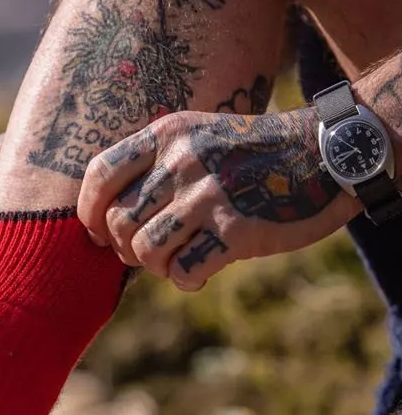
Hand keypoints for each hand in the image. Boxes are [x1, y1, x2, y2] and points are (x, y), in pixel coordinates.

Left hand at [77, 108, 349, 291]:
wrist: (325, 155)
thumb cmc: (252, 156)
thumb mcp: (199, 137)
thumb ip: (154, 167)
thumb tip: (102, 226)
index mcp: (168, 133)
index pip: (100, 174)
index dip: (89, 213)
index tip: (99, 233)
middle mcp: (183, 160)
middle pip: (118, 222)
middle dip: (126, 249)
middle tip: (150, 253)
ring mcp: (209, 195)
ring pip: (145, 251)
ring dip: (157, 267)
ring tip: (178, 260)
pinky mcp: (236, 229)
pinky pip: (184, 271)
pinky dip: (187, 280)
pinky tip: (203, 271)